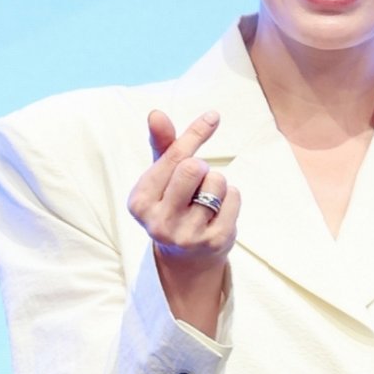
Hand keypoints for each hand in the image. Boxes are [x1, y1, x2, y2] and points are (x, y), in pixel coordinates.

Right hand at [128, 109, 241, 270]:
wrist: (186, 259)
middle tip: (196, 183)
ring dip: (217, 183)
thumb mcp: (161, 177)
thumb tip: (156, 113)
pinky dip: (231, 197)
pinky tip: (218, 212)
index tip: (213, 117)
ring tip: (206, 201)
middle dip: (202, 167)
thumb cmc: (172, 206)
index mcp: (139, 202)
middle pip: (195, 167)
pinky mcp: (215, 241)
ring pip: (217, 182)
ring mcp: (188, 235)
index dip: (194, 135)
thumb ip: (161, 145)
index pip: (173, 157)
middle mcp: (160, 222)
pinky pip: (233, 197)